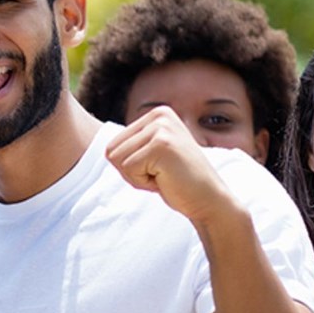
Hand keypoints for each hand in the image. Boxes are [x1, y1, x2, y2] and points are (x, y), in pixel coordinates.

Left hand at [106, 107, 239, 226]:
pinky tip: (166, 179)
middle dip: (131, 171)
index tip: (156, 167)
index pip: (113, 144)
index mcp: (157, 113)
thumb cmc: (177, 180)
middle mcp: (159, 115)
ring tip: (163, 175)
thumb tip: (105, 146)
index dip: (129, 164)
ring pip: (117, 160)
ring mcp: (161, 129)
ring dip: (137, 176)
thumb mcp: (152, 154)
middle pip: (112, 150)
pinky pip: (128, 169)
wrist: (208, 198)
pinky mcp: (161, 145)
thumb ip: (133, 144)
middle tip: (160, 173)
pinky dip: (143, 182)